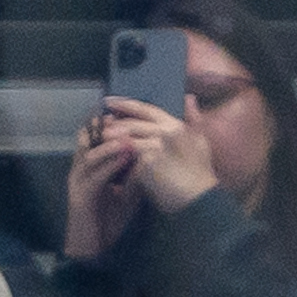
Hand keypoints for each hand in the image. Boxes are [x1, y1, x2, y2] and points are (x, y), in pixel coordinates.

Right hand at [62, 113, 145, 260]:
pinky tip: (126, 156)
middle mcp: (79, 171)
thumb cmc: (109, 221)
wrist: (94, 249)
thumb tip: (150, 155)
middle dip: (105, 126)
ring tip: (129, 134)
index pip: (95, 137)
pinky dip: (110, 164)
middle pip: (86, 138)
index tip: (129, 109)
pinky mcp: (80, 198)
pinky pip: (94, 176)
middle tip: (126, 114)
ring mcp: (77, 183)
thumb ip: (135, 173)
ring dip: (110, 143)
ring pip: (89, 155)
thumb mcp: (128, 192)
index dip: (109, 122)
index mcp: (89, 168)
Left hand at [93, 93, 216, 215]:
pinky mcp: (147, 163)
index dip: (125, 104)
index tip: (108, 101)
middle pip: (131, 123)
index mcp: (175, 124)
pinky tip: (103, 160)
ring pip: (125, 139)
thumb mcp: (200, 140)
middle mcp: (165, 131)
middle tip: (95, 123)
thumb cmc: (200, 173)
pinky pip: (125, 158)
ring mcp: (156, 146)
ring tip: (95, 141)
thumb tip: (189, 98)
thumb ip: (193, 119)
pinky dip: (114, 158)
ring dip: (109, 139)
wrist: (199, 197)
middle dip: (112, 123)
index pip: (145, 109)